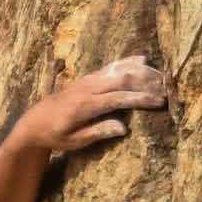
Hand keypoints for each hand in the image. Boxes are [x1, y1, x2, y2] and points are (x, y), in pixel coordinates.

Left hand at [18, 55, 167, 154]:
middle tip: (167, 87)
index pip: (119, 99)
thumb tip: (124, 128)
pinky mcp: (87, 78)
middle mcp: (87, 88)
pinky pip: (110, 67)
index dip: (141, 99)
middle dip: (146, 83)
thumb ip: (97, 133)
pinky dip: (127, 62)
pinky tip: (142, 60)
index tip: (159, 102)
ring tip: (161, 75)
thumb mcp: (74, 141)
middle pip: (122, 79)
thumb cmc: (55, 136)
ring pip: (118, 70)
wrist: (34, 122)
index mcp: (84, 106)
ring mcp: (87, 80)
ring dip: (141, 71)